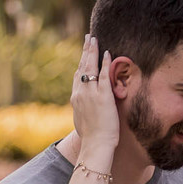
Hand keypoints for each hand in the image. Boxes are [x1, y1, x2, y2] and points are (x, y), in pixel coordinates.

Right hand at [70, 34, 119, 149]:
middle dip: (85, 51)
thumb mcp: (82, 121)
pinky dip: (104, 63)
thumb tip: (84, 108)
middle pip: (82, 67)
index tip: (83, 54)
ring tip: (94, 39)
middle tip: (88, 37)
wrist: (95, 145)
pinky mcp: (103, 96)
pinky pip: (103, 75)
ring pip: (90, 67)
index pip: (77, 76)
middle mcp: (81, 93)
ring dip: (92, 51)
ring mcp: (91, 94)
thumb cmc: (92, 138)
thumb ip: (83, 110)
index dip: (81, 63)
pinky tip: (106, 53)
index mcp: (76, 98)